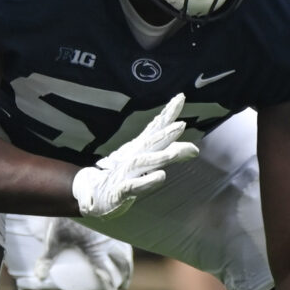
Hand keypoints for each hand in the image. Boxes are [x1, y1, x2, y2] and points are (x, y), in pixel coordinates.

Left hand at [30, 219, 133, 289]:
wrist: (74, 196)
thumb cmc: (63, 219)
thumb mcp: (53, 240)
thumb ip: (46, 259)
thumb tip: (38, 277)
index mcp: (96, 252)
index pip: (107, 277)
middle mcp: (108, 245)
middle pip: (122, 268)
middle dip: (123, 281)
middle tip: (121, 289)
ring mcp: (113, 234)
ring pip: (127, 255)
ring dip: (128, 267)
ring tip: (126, 275)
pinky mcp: (114, 225)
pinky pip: (125, 242)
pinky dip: (127, 251)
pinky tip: (125, 253)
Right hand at [70, 96, 196, 218]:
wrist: (94, 193)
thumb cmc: (125, 175)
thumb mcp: (149, 163)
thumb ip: (171, 154)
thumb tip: (195, 150)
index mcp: (140, 148)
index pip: (156, 128)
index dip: (168, 113)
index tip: (180, 97)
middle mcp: (133, 157)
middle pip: (150, 143)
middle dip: (165, 134)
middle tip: (181, 124)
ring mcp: (125, 173)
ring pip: (142, 163)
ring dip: (158, 158)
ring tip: (174, 153)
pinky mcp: (119, 190)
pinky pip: (133, 186)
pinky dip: (146, 181)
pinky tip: (160, 177)